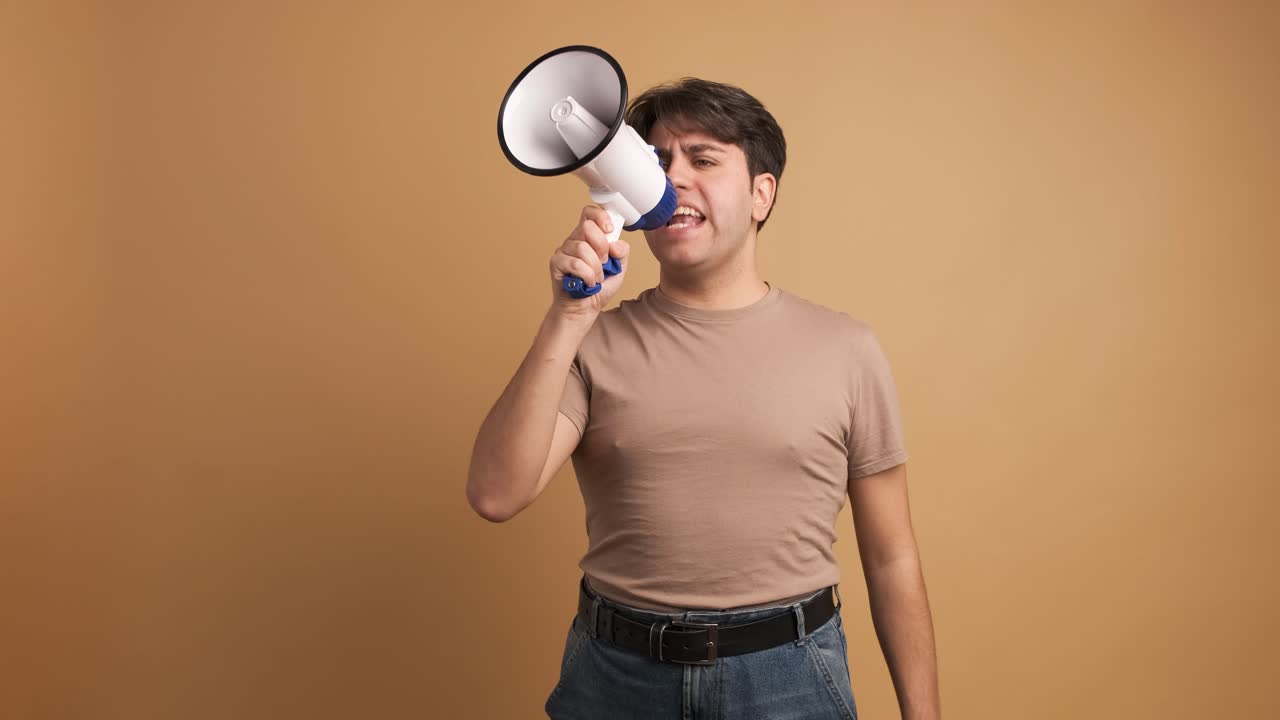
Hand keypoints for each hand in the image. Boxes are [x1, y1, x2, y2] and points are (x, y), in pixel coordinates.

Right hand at [548, 206, 629, 320]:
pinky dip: (587, 276)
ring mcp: (563, 251)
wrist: (584, 310)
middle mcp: (574, 240)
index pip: (589, 213)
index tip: (610, 230)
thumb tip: (615, 243)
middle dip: (601, 247)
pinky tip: (588, 283)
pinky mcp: (556, 263)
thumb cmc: (598, 289)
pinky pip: (575, 263)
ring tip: (596, 278)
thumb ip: (621, 252)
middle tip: (603, 263)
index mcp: (588, 237)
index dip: (601, 216)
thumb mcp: (619, 268)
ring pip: (582, 248)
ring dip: (595, 268)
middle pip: (587, 227)